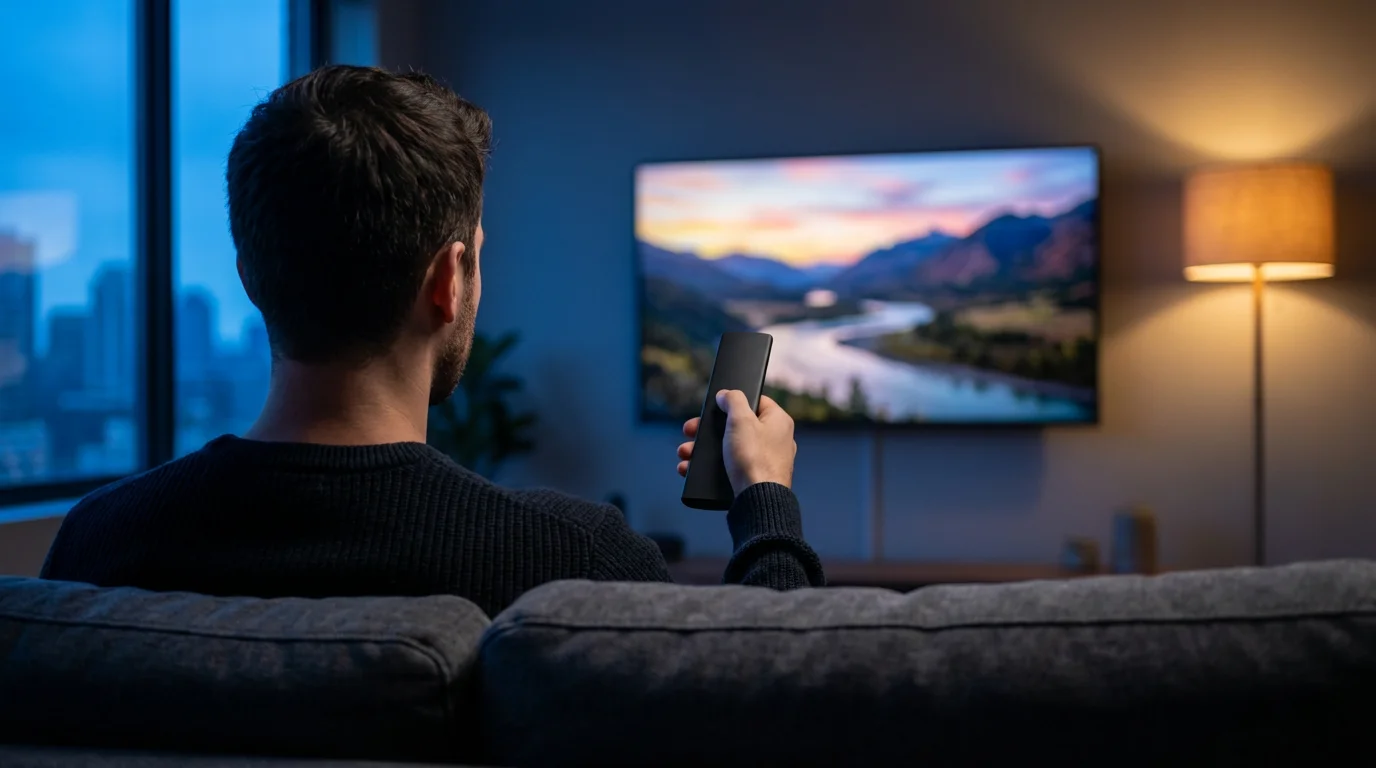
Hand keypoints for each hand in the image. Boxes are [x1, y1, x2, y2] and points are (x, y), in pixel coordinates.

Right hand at [677, 391, 794, 492]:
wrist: (758, 500)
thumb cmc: (754, 459)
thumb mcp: (741, 420)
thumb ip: (733, 400)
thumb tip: (726, 394)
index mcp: (778, 421)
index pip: (755, 401)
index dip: (733, 401)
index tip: (715, 405)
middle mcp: (775, 440)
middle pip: (736, 426)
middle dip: (708, 429)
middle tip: (690, 430)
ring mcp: (765, 460)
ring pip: (729, 448)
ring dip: (704, 449)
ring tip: (685, 453)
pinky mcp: (754, 478)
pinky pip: (729, 467)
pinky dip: (710, 467)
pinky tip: (692, 468)